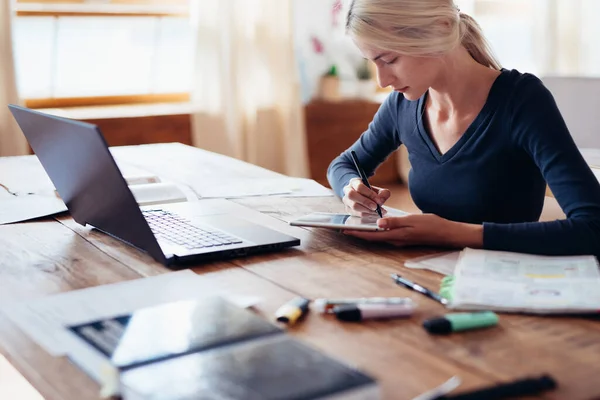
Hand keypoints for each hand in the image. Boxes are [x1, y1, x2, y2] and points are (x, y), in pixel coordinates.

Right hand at [342, 178, 390, 215]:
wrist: (363, 198)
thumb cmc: (371, 193)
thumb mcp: (378, 190)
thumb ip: (383, 194)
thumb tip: (380, 201)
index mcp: (354, 182)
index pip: (359, 187)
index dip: (369, 194)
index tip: (378, 200)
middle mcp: (347, 190)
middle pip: (352, 195)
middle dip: (365, 202)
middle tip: (375, 207)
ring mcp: (346, 201)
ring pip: (353, 206)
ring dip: (366, 210)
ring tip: (377, 212)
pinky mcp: (347, 209)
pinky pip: (355, 214)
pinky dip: (366, 215)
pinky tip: (373, 215)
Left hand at [343, 214, 482, 247]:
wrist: (447, 233)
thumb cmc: (432, 225)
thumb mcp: (413, 220)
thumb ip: (395, 222)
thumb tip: (378, 223)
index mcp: (397, 235)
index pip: (372, 235)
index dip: (358, 233)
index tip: (344, 230)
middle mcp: (396, 240)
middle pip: (373, 237)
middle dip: (359, 233)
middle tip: (345, 228)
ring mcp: (400, 240)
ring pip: (379, 236)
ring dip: (367, 232)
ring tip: (355, 226)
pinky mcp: (404, 238)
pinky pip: (386, 235)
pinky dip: (377, 230)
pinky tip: (374, 225)